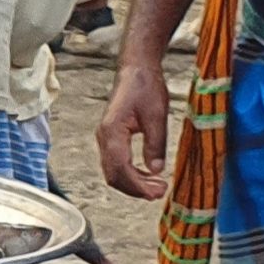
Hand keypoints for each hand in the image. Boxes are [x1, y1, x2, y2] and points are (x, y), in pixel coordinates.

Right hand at [98, 60, 172, 199]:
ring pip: (113, 171)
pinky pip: (116, 163)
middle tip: (159, 192)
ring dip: (133, 183)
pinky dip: (130, 173)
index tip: (156, 193)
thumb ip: (155, 144)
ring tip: (156, 186)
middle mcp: (104, 137)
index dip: (137, 186)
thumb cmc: (145, 87)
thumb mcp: (156, 115)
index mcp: (112, 132)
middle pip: (113, 175)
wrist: (136, 70)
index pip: (119, 169)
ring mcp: (106, 138)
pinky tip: (147, 175)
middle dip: (135, 188)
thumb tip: (156, 170)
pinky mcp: (111, 138)